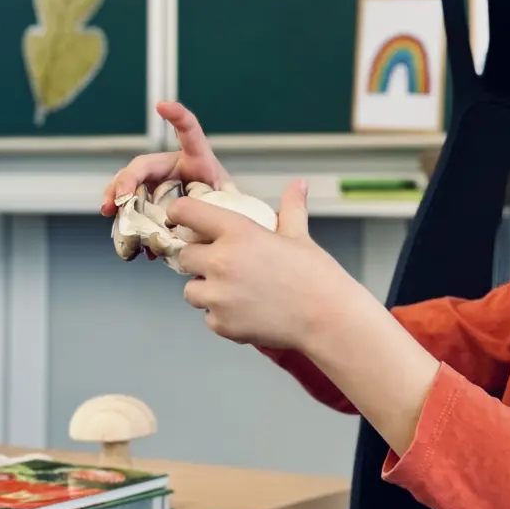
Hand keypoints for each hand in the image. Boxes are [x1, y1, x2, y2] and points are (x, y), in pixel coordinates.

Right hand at [100, 101, 230, 216]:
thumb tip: (181, 213)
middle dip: (128, 179)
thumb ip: (209, 203)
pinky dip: (120, 210)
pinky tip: (113, 217)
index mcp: (198, 160)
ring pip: (129, 181)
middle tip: (121, 198)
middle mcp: (173, 167)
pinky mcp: (149, 199)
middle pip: (144, 165)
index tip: (162, 106)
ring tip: (109, 209)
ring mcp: (158, 182)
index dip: (178, 116)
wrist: (219, 223)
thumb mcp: (225, 203)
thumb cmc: (224, 206)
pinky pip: (129, 200)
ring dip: (116, 193)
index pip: (190, 132)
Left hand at [171, 180, 361, 349]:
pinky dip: (222, 316)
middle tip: (223, 265)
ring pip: (191, 290)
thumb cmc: (317, 276)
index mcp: (238, 232)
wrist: (329, 319)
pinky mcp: (222, 324)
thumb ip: (290, 208)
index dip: (181, 214)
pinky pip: (208, 317)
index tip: (182, 220)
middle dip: (199, 260)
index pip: (186, 212)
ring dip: (206, 289)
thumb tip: (298, 184)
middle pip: (184, 256)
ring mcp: (219, 296)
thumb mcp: (299, 236)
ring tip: (236, 291)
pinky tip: (247, 312)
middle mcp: (222, 261)